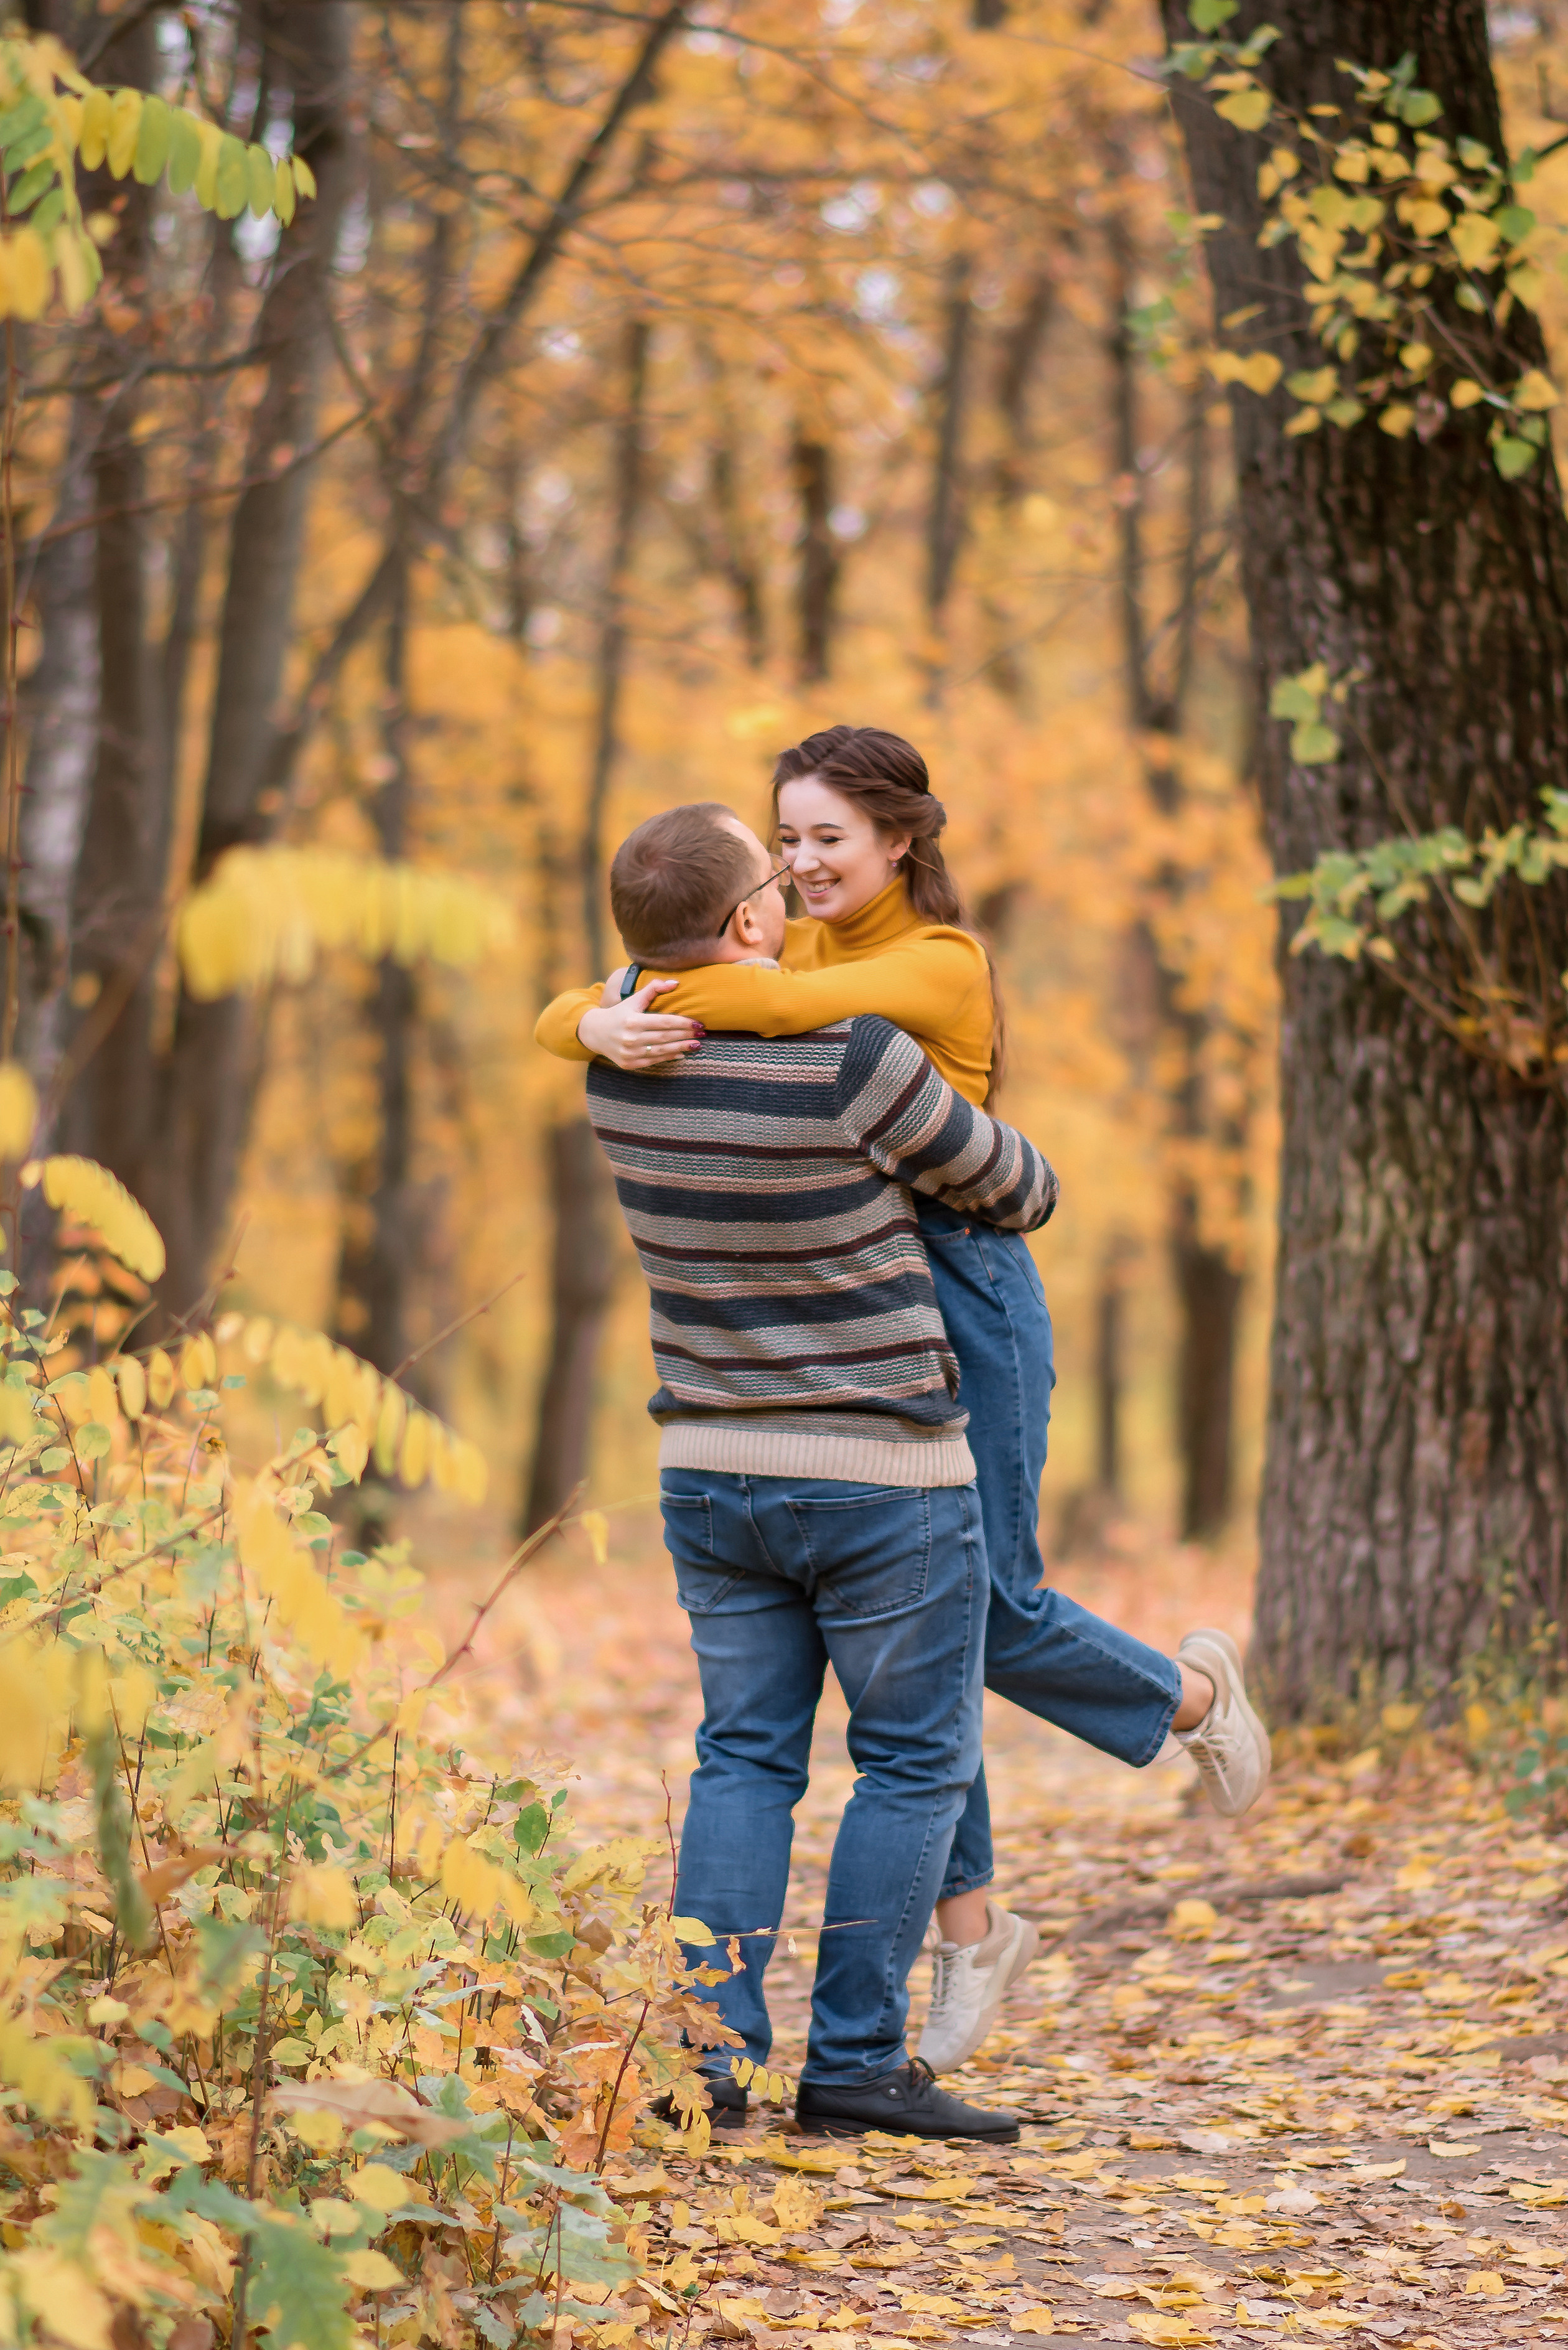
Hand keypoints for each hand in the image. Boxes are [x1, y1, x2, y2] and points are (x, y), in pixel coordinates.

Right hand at [577, 976, 702, 1069]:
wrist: (595, 1033)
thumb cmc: (619, 1013)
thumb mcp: (633, 999)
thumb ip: (653, 989)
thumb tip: (675, 983)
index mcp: (632, 1020)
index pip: (664, 1022)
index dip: (683, 1023)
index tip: (698, 1023)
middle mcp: (630, 1038)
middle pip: (665, 1037)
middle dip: (686, 1036)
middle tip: (703, 1034)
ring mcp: (629, 1053)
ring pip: (661, 1051)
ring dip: (681, 1048)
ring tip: (697, 1045)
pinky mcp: (629, 1064)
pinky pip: (653, 1061)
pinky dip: (668, 1057)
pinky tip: (681, 1053)